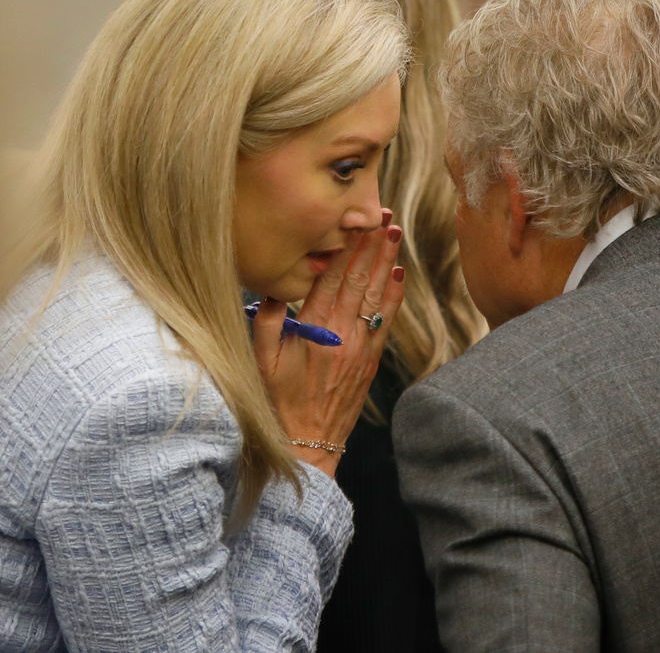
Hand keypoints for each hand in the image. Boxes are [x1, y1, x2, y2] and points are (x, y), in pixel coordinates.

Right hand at [252, 210, 404, 476]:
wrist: (307, 444)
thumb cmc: (277, 401)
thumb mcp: (260, 361)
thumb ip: (266, 321)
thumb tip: (273, 285)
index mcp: (313, 331)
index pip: (332, 278)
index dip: (346, 247)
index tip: (354, 222)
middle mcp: (341, 336)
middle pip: (358, 280)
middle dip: (371, 245)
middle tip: (382, 216)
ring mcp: (360, 349)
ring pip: (375, 296)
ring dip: (387, 262)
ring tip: (394, 234)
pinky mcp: (370, 362)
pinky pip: (385, 322)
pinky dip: (394, 297)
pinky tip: (400, 275)